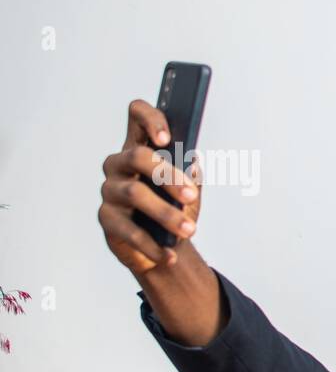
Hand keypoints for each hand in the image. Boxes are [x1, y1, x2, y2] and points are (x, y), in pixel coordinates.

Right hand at [98, 99, 202, 275]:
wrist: (164, 247)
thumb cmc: (176, 210)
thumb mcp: (189, 191)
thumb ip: (192, 175)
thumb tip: (193, 163)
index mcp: (141, 148)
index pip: (137, 117)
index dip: (150, 120)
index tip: (167, 139)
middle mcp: (119, 164)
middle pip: (137, 156)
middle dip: (167, 176)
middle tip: (191, 195)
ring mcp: (110, 191)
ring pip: (135, 194)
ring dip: (166, 214)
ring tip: (189, 230)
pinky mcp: (107, 219)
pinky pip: (129, 230)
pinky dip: (152, 245)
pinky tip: (169, 254)